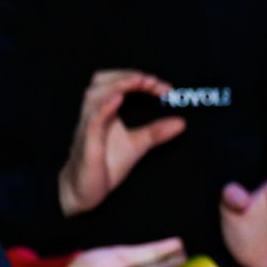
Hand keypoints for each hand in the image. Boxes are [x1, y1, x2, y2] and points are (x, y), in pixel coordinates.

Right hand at [57, 70, 186, 215]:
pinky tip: (118, 99)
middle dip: (127, 75)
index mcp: (104, 112)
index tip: (165, 88)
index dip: (140, 80)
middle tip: (152, 81)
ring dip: (118, 84)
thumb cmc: (105, 164)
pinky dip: (104, 106)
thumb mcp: (137, 146)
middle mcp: (93, 115)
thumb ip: (156, 132)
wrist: (85, 191)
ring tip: (140, 81)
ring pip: (95, 95)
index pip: (117, 84)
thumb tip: (181, 122)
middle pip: (101, 81)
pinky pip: (92, 120)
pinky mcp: (87, 144)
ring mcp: (88, 128)